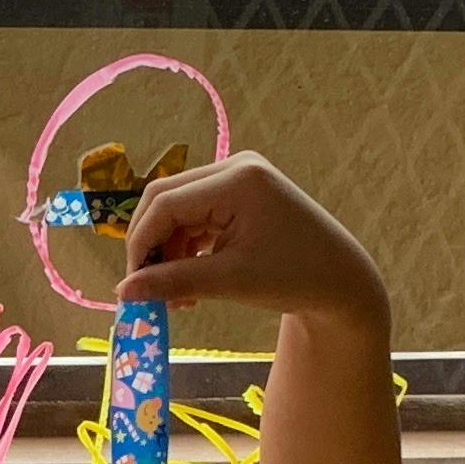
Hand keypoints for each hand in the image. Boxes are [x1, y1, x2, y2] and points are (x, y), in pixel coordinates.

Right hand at [117, 152, 390, 332]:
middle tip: (147, 290)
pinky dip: (187, 247)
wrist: (342, 281)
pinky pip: (196, 214)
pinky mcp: (241, 192)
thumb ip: (173, 282)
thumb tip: (122, 292)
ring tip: (177, 297)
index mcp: (237, 180)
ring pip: (178, 209)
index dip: (140, 244)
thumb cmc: (294, 280)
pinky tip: (191, 282)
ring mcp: (239, 176)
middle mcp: (236, 166)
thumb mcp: (230, 282)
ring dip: (168, 251)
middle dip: (151, 247)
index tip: (132, 286)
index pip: (166, 204)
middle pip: (166, 199)